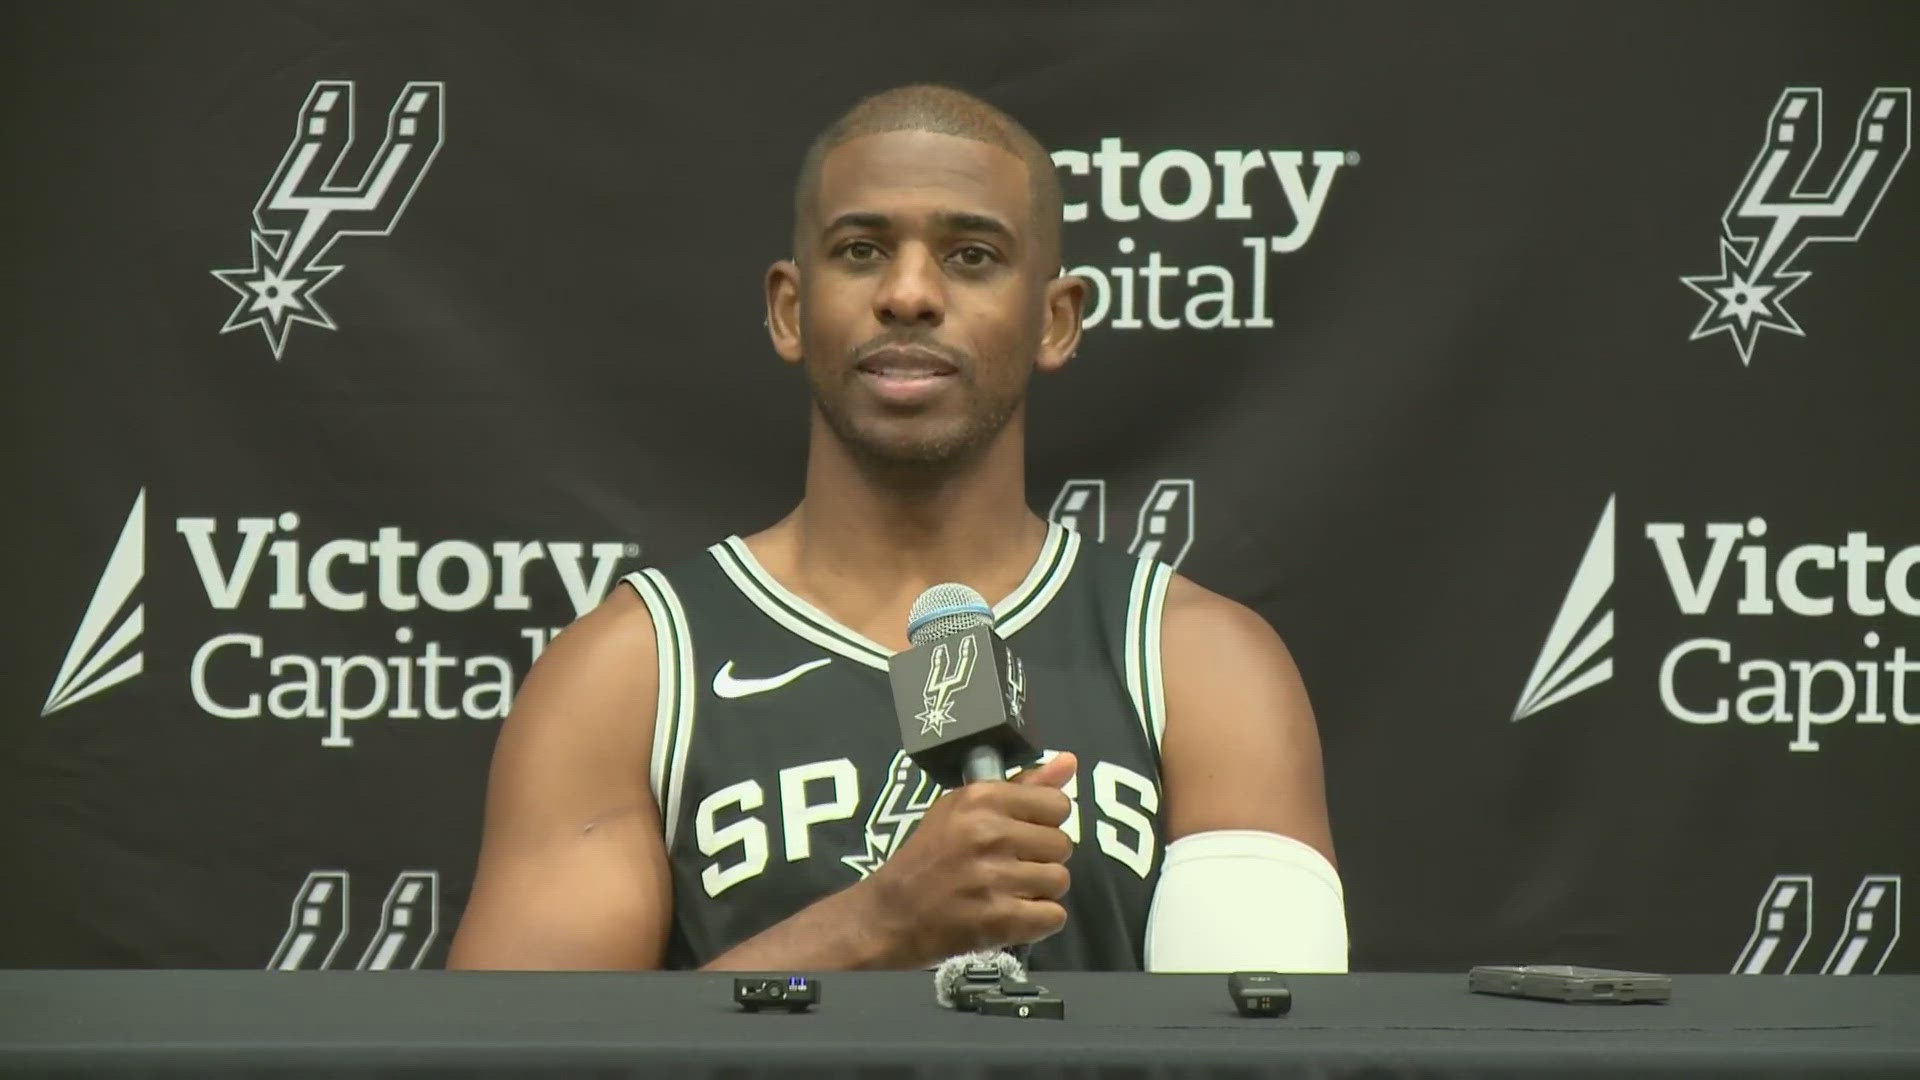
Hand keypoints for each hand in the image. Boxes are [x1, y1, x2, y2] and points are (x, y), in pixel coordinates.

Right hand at [861, 751, 1076, 966]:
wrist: (890, 914)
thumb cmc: (929, 855)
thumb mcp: (964, 808)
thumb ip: (1021, 786)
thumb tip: (1070, 761)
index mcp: (981, 798)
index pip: (1057, 804)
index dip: (1044, 822)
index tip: (1021, 834)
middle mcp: (989, 833)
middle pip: (1062, 844)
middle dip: (1041, 859)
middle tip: (1008, 867)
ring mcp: (994, 878)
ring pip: (1060, 880)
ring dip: (1039, 891)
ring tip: (1008, 892)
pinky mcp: (998, 919)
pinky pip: (1054, 916)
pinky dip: (1037, 921)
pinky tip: (1012, 915)